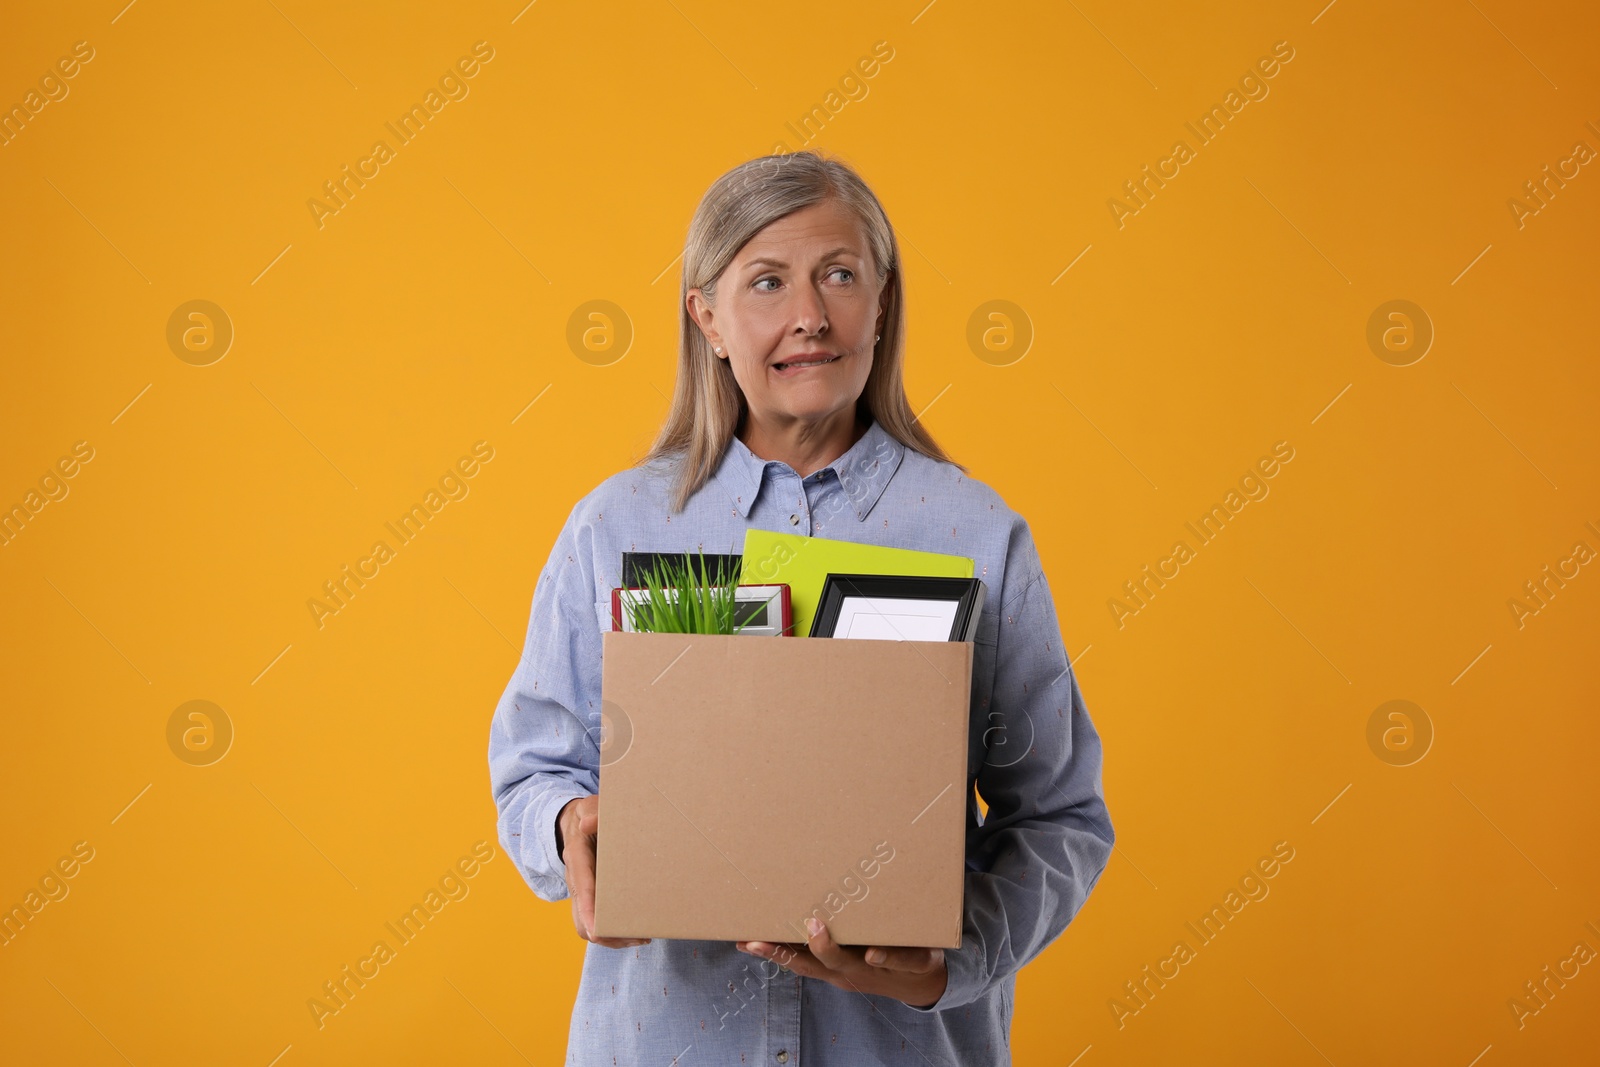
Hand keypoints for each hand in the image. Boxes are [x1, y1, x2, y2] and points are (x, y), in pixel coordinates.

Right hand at [557, 795, 650, 949]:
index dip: (588, 912)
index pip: (581, 890)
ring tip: (643, 936)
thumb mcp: (588, 807)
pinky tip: (638, 930)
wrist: (574, 823)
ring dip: (613, 938)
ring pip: (588, 927)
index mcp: (577, 860)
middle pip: (582, 919)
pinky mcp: (592, 898)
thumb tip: (588, 824)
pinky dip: (615, 932)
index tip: (597, 930)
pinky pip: (598, 922)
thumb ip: (591, 811)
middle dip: (605, 934)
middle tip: (638, 936)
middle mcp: (577, 882)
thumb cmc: (587, 814)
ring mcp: (583, 893)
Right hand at [737, 918, 946, 1008]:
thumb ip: (832, 922)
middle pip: (812, 965)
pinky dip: (884, 957)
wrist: (927, 979)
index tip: (741, 940)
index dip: (769, 951)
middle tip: (760, 937)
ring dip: (828, 949)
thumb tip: (806, 888)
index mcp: (834, 963)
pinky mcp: (910, 962)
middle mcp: (849, 969)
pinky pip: (897, 961)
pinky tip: (873, 952)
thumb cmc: (881, 952)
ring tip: (814, 929)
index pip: (795, 958)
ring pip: (847, 963)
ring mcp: (876, 968)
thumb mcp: (854, 941)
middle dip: (784, 953)